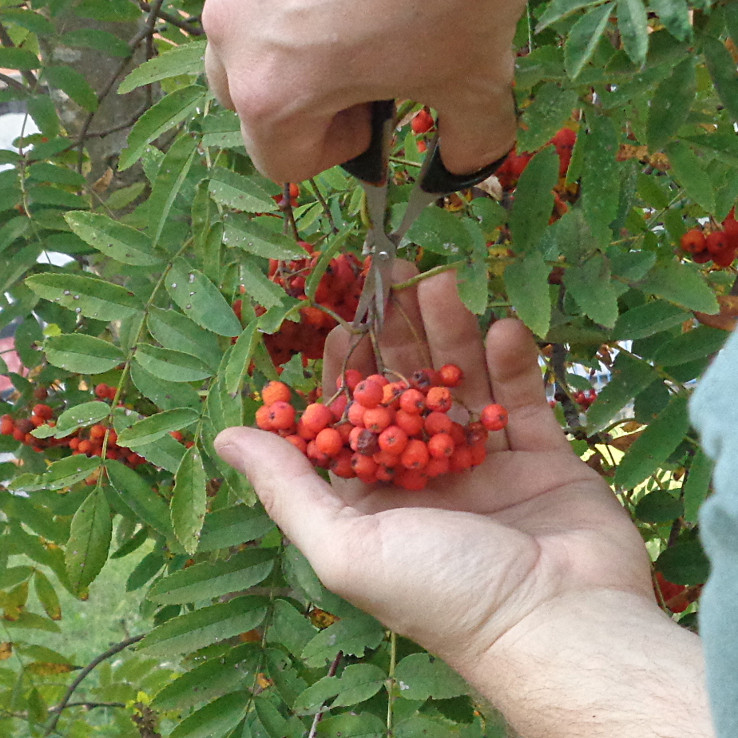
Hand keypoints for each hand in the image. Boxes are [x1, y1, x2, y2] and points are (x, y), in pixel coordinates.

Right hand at [202, 0, 524, 181]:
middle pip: (250, 104)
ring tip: (356, 19)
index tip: (372, 115)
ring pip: (245, 44)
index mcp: (270, 93)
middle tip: (364, 69)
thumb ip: (469, 142)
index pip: (278, 163)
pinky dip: (292, 1)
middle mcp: (230, 34)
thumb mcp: (474, 78)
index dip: (334, 151)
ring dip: (293, 50)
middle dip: (306, 103)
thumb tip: (466, 165)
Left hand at [215, 265, 652, 666]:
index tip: (344, 323)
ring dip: (455, 335)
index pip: (355, 421)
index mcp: (379, 499)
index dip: (347, 371)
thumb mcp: (346, 546)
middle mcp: (429, 479)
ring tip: (443, 284)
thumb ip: (288, 490)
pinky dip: (513, 364)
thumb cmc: (442, 592)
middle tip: (394, 283)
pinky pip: (524, 401)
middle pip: (410, 392)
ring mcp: (488, 467)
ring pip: (465, 386)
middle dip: (402, 338)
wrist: (559, 626)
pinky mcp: (544, 460)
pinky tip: (503, 326)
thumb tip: (225, 439)